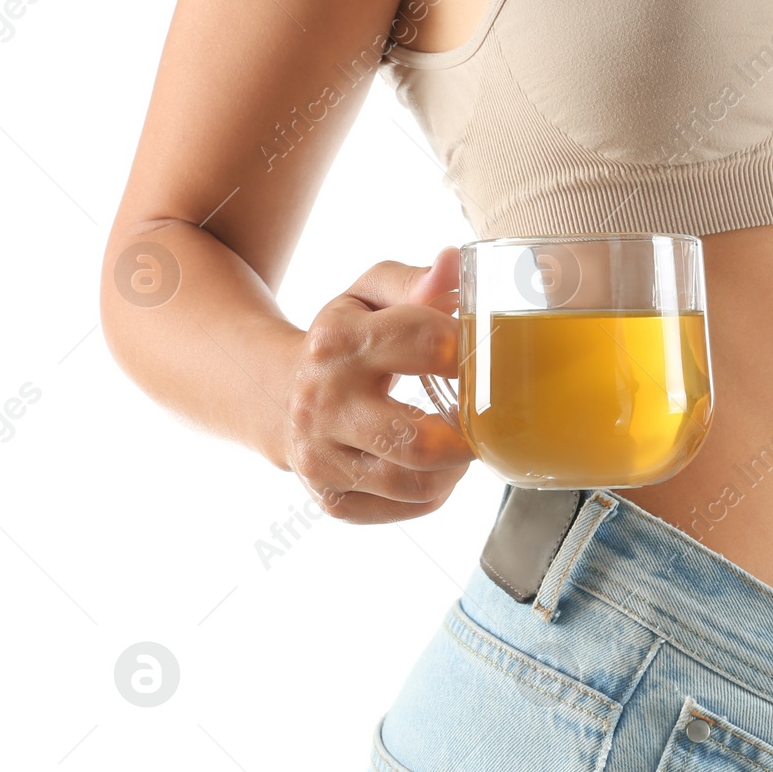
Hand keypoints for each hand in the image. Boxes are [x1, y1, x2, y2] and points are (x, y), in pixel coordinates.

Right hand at [279, 246, 472, 522]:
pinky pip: (405, 509)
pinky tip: (436, 469)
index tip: (494, 359)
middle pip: (421, 440)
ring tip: (462, 444)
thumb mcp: (372, 295)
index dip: (475, 353)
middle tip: (486, 420)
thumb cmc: (349, 339)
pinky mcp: (331, 498)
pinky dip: (435, 493)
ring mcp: (321, 458)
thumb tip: (454, 262)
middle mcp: (322, 403)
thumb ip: (416, 279)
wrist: (278, 394)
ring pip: (415, 483)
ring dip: (456, 468)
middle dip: (470, 435)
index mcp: (339, 341)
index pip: (428, 344)